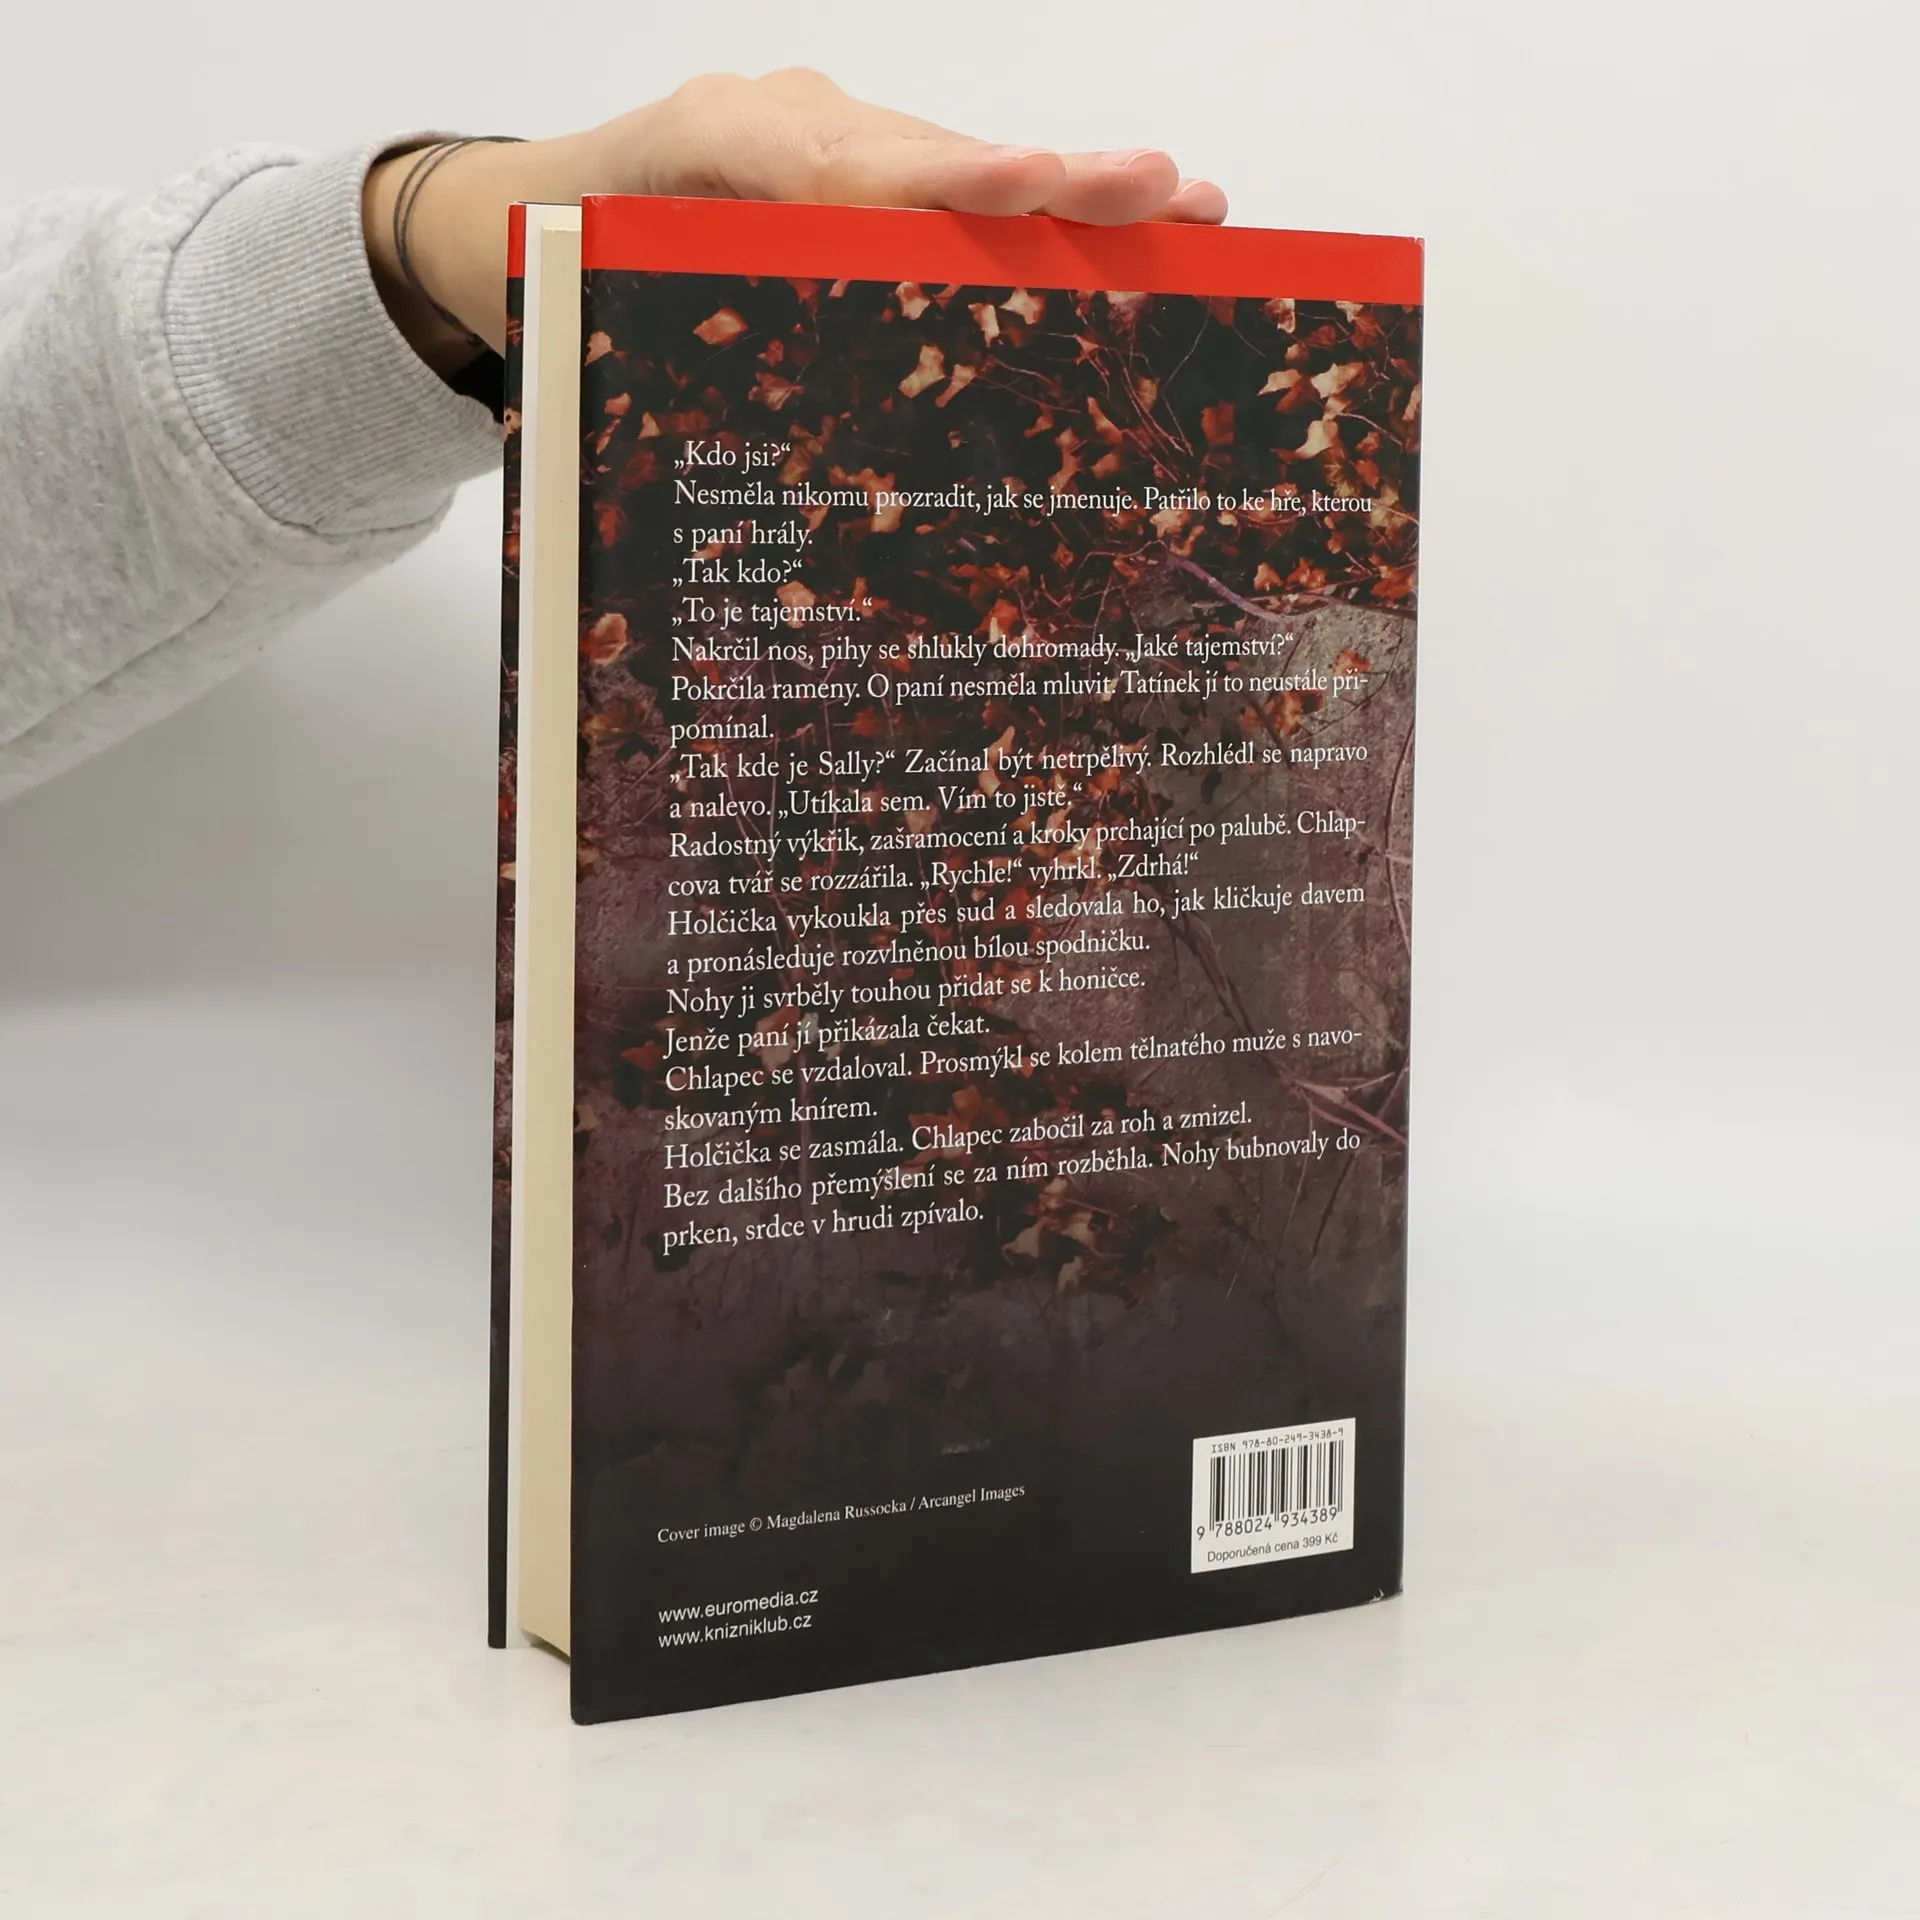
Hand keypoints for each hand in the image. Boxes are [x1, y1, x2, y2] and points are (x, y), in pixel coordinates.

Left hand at [363, 69, 1227, 368]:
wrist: (523, 213)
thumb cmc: (557, 258)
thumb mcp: (589, 281)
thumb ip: (663, 303)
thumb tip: (759, 409)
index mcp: (724, 140)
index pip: (855, 170)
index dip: (950, 183)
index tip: (1032, 184)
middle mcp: (795, 124)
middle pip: (937, 160)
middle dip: (1055, 181)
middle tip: (1160, 187)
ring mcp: (833, 142)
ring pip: (958, 174)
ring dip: (1073, 195)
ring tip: (1184, 205)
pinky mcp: (855, 176)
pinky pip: (944, 195)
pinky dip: (1030, 214)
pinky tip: (1127, 221)